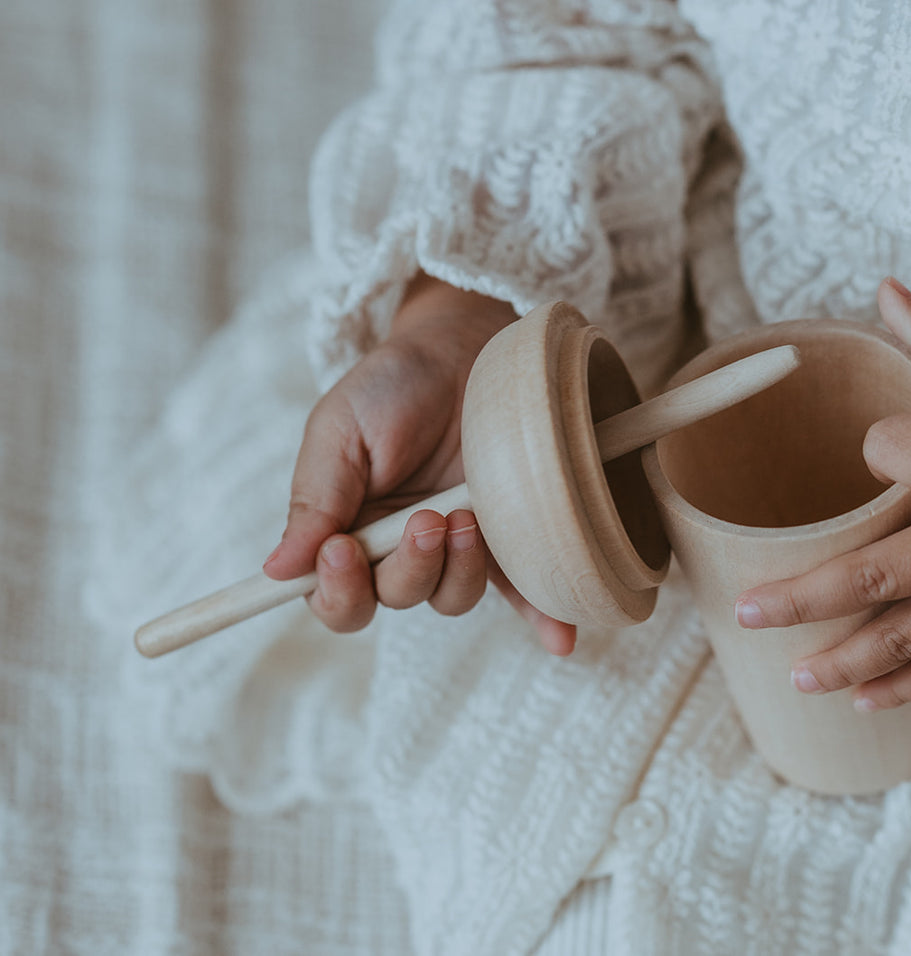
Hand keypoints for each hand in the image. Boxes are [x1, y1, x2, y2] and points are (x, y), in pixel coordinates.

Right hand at [262, 274, 578, 653]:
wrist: (466, 344)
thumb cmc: (394, 384)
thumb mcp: (339, 429)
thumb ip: (313, 498)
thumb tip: (278, 570)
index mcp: (348, 530)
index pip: (333, 596)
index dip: (337, 592)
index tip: (344, 552)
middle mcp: (402, 548)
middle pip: (396, 599)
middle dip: (409, 567)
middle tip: (428, 517)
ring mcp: (460, 546)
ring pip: (453, 597)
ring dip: (460, 570)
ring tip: (470, 517)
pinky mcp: (511, 537)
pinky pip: (525, 590)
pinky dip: (542, 616)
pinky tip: (561, 638)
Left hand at [733, 278, 910, 709]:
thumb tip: (883, 287)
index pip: (886, 456)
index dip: (875, 451)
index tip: (885, 453)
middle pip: (874, 576)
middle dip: (801, 598)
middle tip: (744, 609)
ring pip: (904, 638)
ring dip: (840, 660)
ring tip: (788, 671)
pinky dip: (902, 688)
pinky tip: (856, 700)